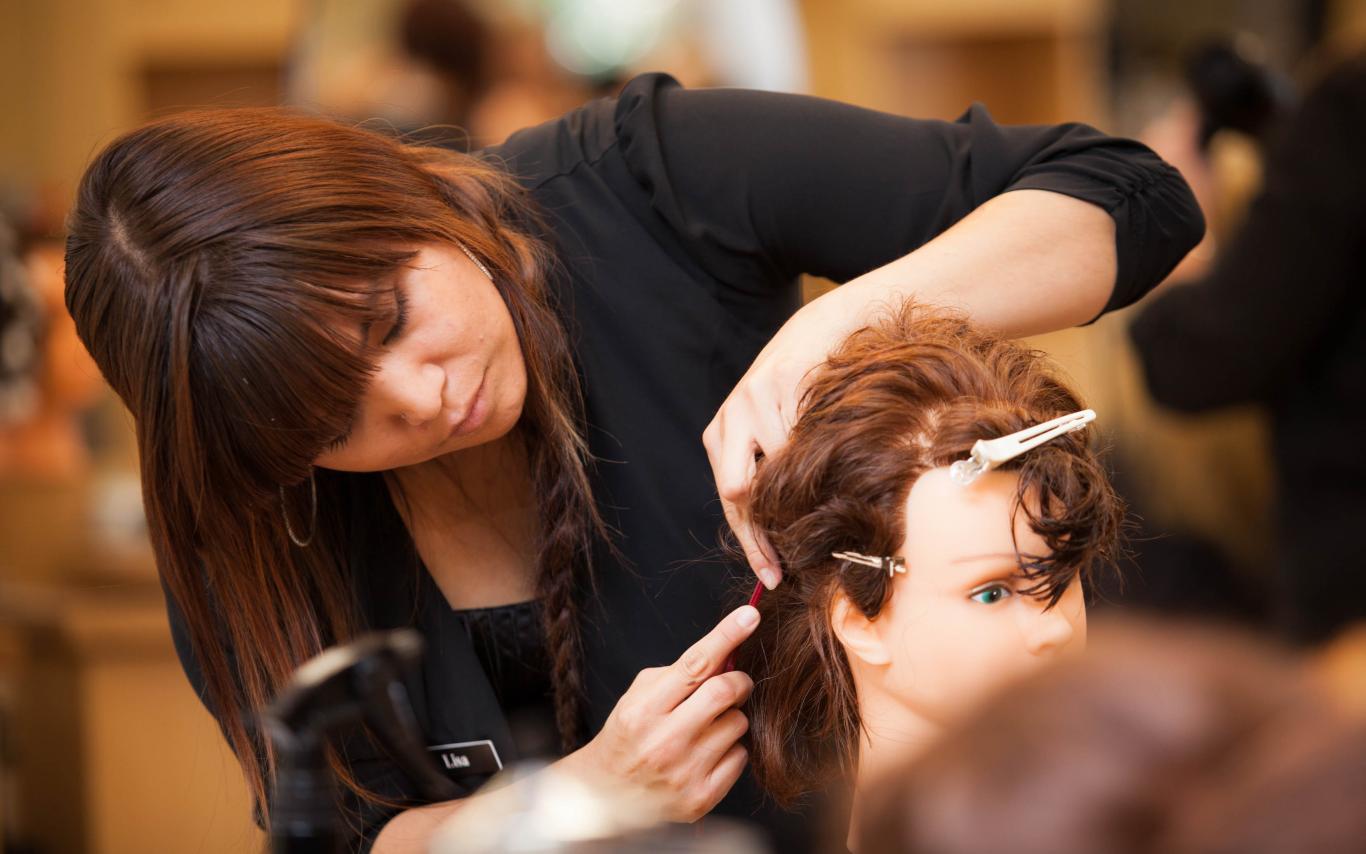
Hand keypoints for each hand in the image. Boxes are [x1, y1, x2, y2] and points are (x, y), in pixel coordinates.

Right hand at [569, 605, 759, 821]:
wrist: (606, 797)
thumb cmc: (627, 736)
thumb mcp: (638, 696)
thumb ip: (679, 673)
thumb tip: (725, 651)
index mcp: (643, 710)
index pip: (694, 664)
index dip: (726, 635)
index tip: (750, 615)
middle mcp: (664, 741)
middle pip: (725, 692)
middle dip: (738, 681)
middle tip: (734, 683)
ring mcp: (684, 772)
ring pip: (738, 724)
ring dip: (732, 717)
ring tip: (709, 726)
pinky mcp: (702, 798)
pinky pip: (741, 756)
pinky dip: (732, 748)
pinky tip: (709, 753)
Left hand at [704, 286, 866, 588]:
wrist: (822, 329)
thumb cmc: (798, 393)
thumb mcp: (773, 433)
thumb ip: (768, 476)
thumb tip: (780, 544)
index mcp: (719, 435)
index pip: (730, 502)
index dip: (752, 545)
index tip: (772, 579)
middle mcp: (730, 417)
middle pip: (738, 490)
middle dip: (768, 528)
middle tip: (794, 557)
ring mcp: (752, 399)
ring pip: (779, 468)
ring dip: (806, 487)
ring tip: (831, 488)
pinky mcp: (781, 383)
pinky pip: (803, 437)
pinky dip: (822, 453)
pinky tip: (839, 451)